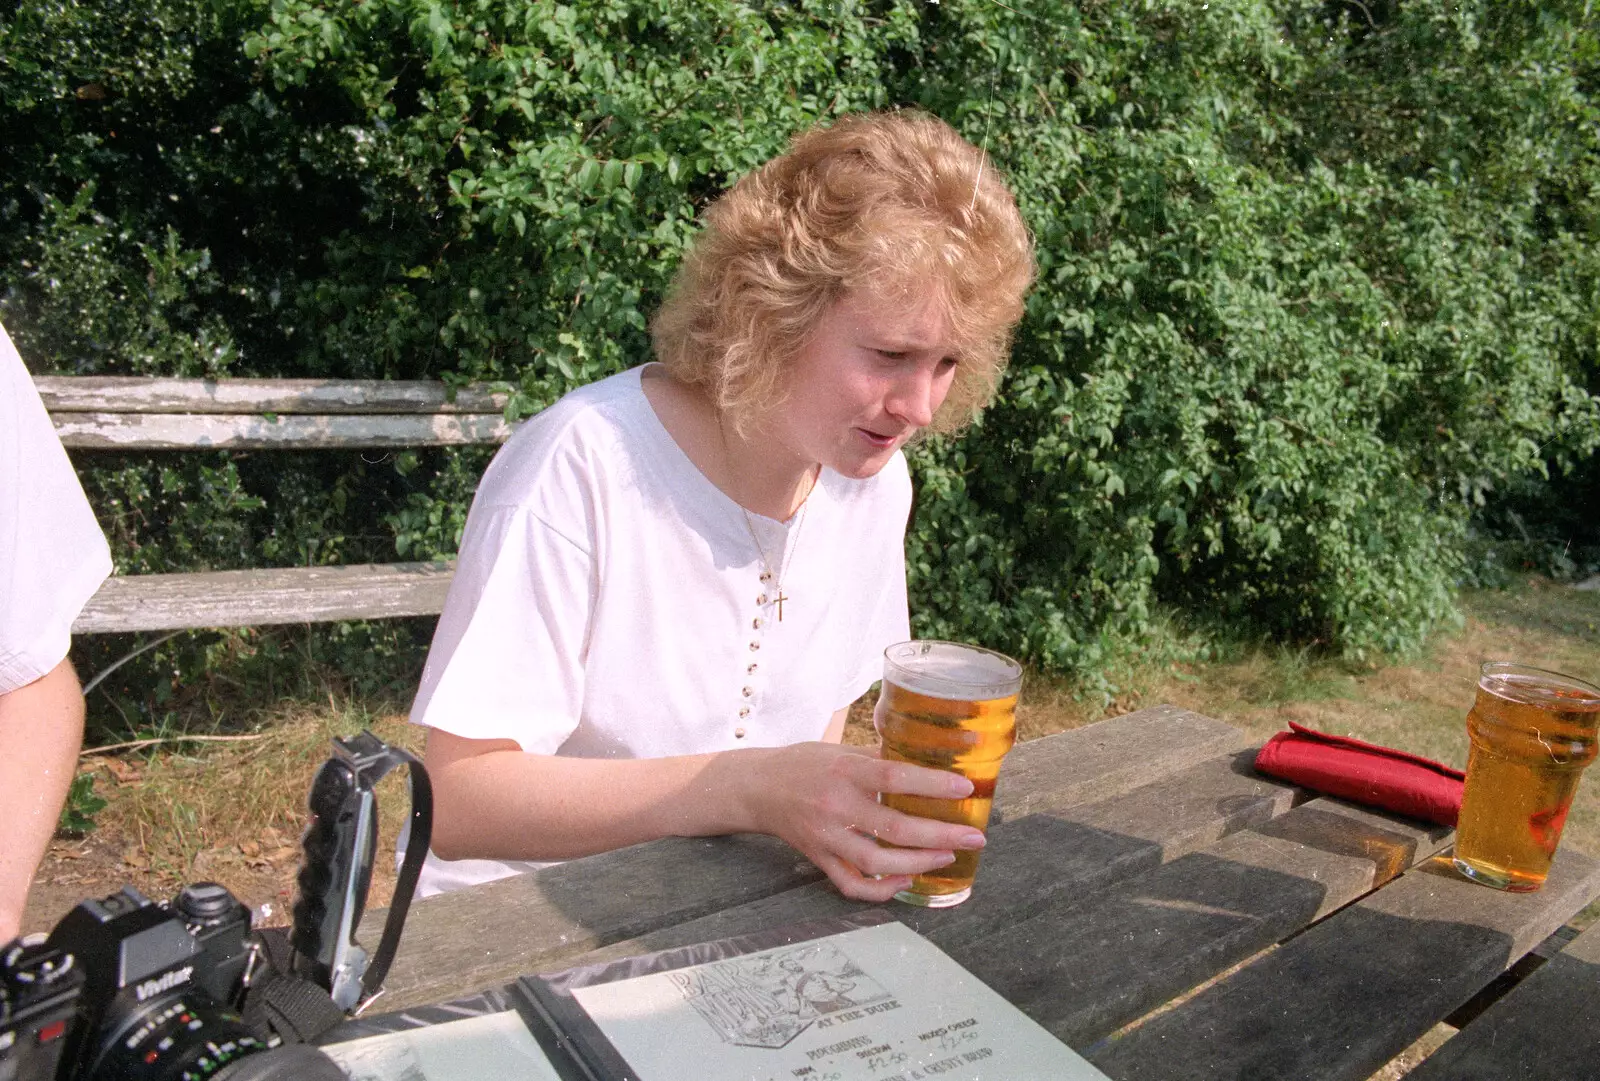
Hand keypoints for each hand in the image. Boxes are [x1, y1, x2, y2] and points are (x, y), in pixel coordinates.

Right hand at [739, 742, 986, 902]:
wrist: (758, 788)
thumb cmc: (805, 764)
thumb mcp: (841, 750)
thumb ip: (880, 758)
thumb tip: (929, 758)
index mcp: (844, 770)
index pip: (893, 778)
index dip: (931, 785)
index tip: (964, 789)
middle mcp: (835, 806)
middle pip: (894, 828)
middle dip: (940, 835)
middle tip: (973, 837)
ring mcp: (826, 837)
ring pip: (877, 862)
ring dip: (918, 864)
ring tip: (948, 857)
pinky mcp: (819, 858)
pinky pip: (852, 884)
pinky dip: (882, 889)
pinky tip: (906, 881)